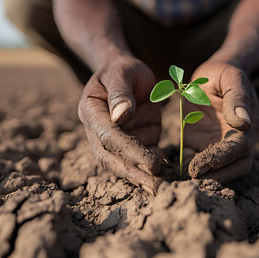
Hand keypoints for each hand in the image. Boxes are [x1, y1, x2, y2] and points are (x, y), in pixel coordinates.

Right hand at [78, 55, 164, 193]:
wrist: (125, 71)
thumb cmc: (121, 69)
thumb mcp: (121, 72)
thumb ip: (120, 93)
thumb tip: (121, 115)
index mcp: (90, 112)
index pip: (108, 136)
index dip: (128, 151)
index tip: (149, 163)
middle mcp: (98, 130)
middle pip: (113, 158)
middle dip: (134, 174)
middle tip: (156, 188)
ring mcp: (116, 139)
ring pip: (125, 164)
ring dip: (143, 177)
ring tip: (162, 189)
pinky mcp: (135, 140)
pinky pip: (142, 157)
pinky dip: (153, 168)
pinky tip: (168, 175)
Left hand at [184, 61, 258, 180]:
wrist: (214, 74)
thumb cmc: (224, 73)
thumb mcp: (231, 78)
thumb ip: (237, 98)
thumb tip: (244, 123)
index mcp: (250, 123)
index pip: (239, 148)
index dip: (220, 159)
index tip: (198, 166)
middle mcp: (241, 138)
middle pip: (237, 166)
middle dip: (215, 175)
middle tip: (190, 178)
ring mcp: (225, 144)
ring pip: (224, 171)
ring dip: (206, 177)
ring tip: (182, 180)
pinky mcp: (208, 145)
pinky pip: (204, 164)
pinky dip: (192, 171)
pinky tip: (175, 173)